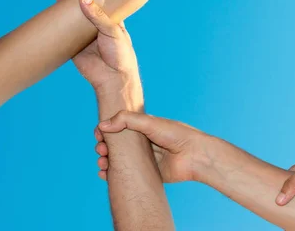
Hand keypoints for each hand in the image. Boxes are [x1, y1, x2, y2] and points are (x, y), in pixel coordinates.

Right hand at [57, 0, 138, 93]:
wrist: (113, 78)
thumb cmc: (121, 54)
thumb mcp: (113, 31)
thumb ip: (98, 15)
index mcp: (113, 23)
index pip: (105, 4)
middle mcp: (99, 29)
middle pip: (88, 11)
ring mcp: (86, 38)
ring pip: (75, 21)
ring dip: (68, 10)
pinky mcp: (75, 48)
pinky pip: (65, 35)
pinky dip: (59, 26)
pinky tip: (53, 15)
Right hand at [93, 111, 209, 182]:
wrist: (195, 156)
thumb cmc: (177, 135)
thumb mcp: (150, 122)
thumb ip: (126, 120)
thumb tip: (102, 125)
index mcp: (145, 127)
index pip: (120, 127)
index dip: (107, 130)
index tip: (98, 134)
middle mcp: (144, 142)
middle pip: (117, 144)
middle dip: (104, 146)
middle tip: (101, 149)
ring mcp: (145, 158)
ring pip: (119, 159)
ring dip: (106, 161)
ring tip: (102, 162)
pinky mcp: (148, 173)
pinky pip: (127, 174)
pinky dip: (112, 174)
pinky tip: (104, 174)